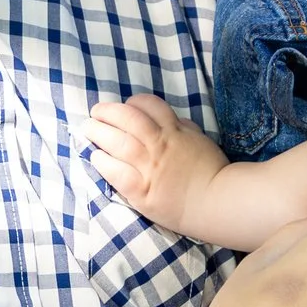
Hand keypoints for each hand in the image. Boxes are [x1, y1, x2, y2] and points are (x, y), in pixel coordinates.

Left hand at [84, 95, 226, 233]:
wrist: (218, 203)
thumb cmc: (211, 172)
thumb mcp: (200, 140)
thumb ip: (183, 128)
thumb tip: (170, 120)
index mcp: (174, 131)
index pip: (149, 105)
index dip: (133, 103)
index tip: (125, 108)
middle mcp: (159, 145)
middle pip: (127, 119)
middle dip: (107, 111)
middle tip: (95, 113)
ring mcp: (150, 167)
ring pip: (118, 142)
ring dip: (98, 132)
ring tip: (88, 129)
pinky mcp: (142, 190)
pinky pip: (117, 173)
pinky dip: (103, 162)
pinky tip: (96, 157)